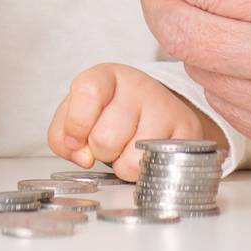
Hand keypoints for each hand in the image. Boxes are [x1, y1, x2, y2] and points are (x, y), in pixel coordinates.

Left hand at [47, 62, 225, 180]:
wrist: (157, 116)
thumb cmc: (110, 117)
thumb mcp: (77, 117)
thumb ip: (62, 135)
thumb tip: (82, 156)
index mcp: (108, 76)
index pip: (87, 91)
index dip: (76, 124)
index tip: (77, 139)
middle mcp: (139, 85)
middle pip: (105, 138)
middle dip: (101, 151)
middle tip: (111, 142)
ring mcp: (166, 107)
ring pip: (129, 159)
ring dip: (122, 165)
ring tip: (129, 148)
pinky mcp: (187, 130)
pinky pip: (153, 169)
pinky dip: (143, 173)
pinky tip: (146, 156)